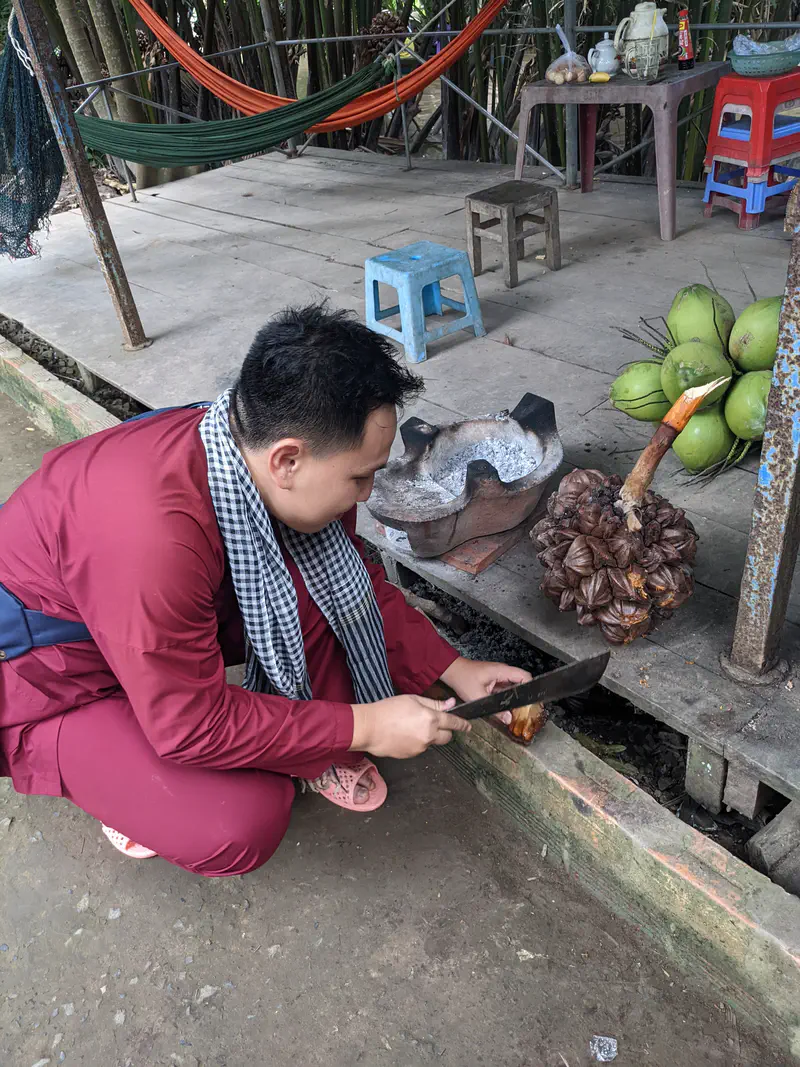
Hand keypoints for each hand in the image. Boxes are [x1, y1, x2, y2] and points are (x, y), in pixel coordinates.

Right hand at [350, 694, 470, 758]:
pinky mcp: (412, 755)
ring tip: (410, 726)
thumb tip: (450, 704)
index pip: (453, 723)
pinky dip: (417, 742)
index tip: (468, 726)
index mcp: (431, 719)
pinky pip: (420, 748)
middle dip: (445, 731)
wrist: (369, 728)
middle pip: (447, 737)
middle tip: (435, 723)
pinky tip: (404, 734)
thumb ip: (434, 703)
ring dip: (428, 736)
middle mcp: (429, 735)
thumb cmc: (388, 710)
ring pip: (432, 742)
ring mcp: (420, 747)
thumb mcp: (412, 700)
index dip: (462, 724)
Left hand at [439, 657, 532, 726]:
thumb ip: (494, 709)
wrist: (450, 671)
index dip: (532, 688)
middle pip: (521, 683)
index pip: (525, 677)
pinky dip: (506, 698)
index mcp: (502, 671)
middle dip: (524, 697)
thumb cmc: (462, 678)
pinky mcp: (494, 681)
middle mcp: (503, 672)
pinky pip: (505, 690)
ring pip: (513, 688)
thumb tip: (508, 718)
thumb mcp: (477, 696)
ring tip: (515, 710)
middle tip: (525, 710)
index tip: (534, 701)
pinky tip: (504, 707)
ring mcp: (499, 676)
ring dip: (514, 698)